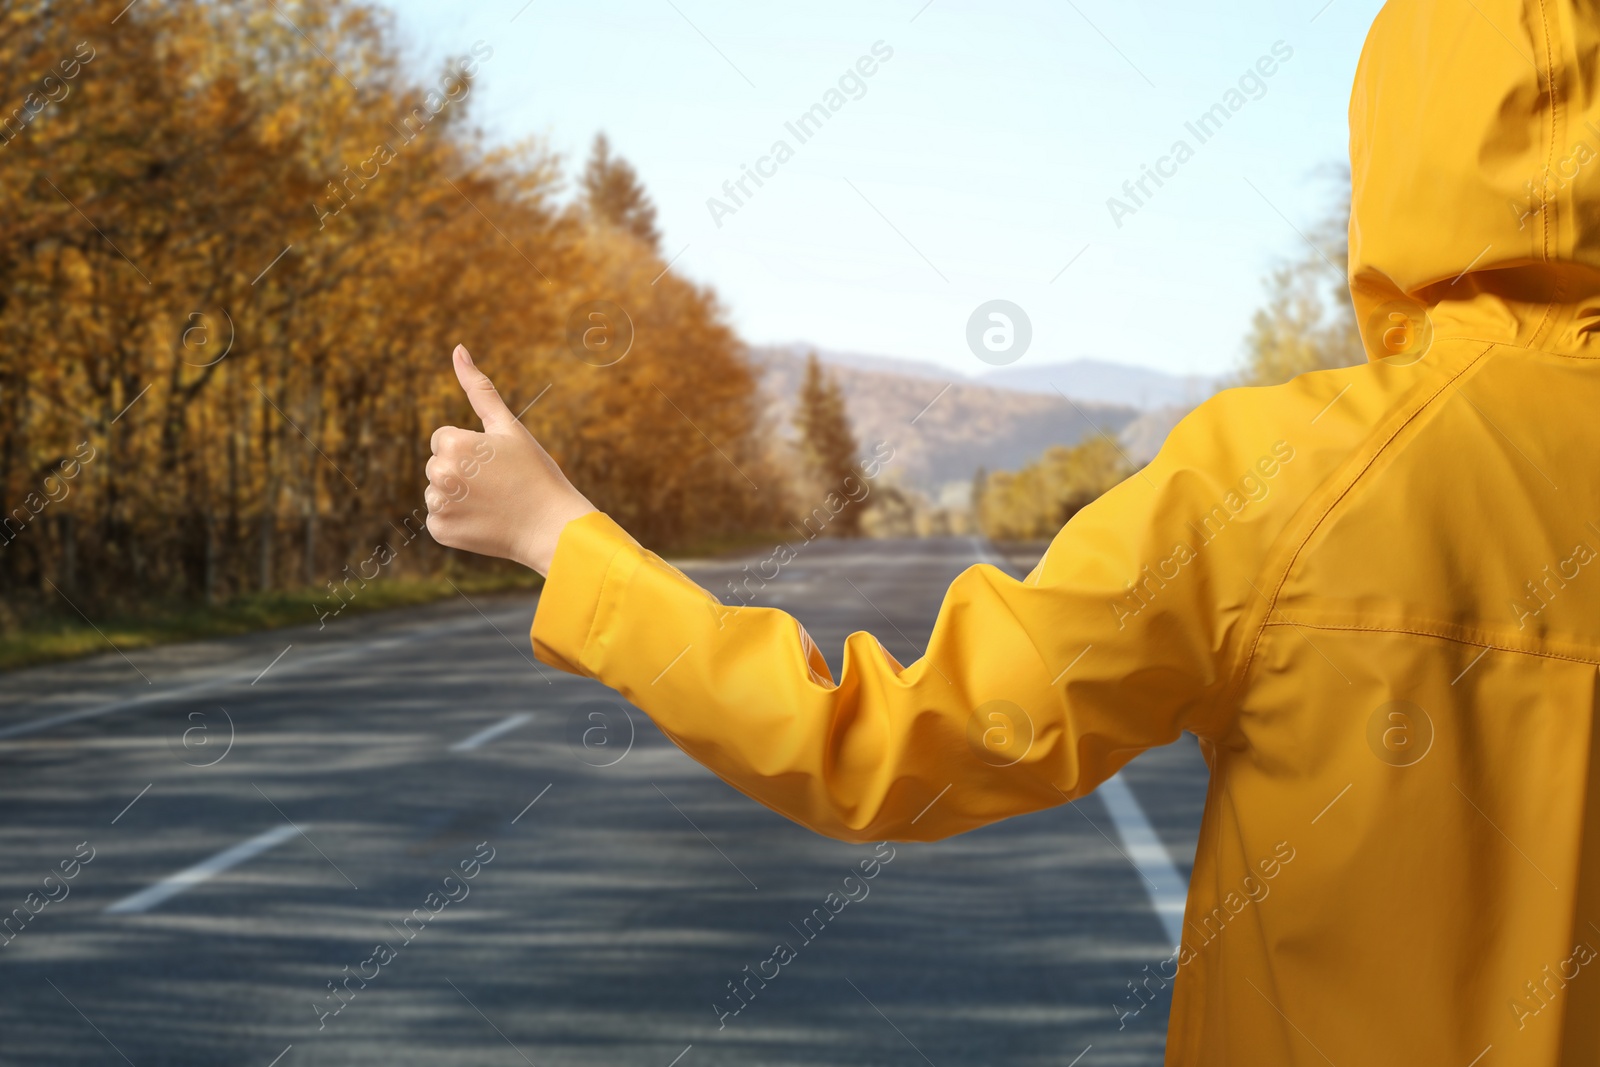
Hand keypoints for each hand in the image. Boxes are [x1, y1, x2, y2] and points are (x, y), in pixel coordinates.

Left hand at [425, 345, 595, 574]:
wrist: (552, 527)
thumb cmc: (535, 473)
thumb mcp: (509, 427)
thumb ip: (479, 388)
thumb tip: (457, 348)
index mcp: (453, 445)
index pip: (443, 440)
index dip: (470, 449)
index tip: (495, 463)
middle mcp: (440, 475)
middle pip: (437, 465)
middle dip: (461, 471)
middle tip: (496, 484)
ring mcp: (439, 506)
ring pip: (437, 492)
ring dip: (458, 496)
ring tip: (492, 503)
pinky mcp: (441, 531)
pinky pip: (440, 519)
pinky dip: (458, 522)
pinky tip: (484, 521)